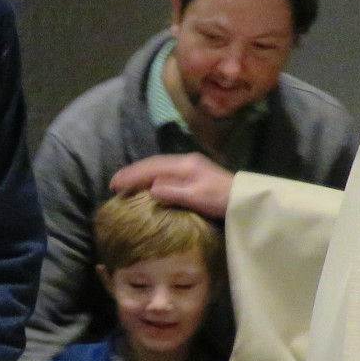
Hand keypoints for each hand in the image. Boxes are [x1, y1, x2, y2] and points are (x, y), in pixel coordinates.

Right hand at [108, 153, 233, 217]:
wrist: (245, 199)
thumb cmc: (221, 199)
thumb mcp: (197, 197)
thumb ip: (173, 192)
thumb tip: (150, 189)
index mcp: (184, 165)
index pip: (151, 167)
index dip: (131, 175)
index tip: (115, 184)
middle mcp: (185, 161)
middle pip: (153, 164)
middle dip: (133, 172)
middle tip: (115, 183)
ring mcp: (190, 166)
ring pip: (158, 167)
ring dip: (141, 174)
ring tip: (126, 183)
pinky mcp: (193, 173)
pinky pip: (165, 172)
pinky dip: (151, 177)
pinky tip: (147, 185)